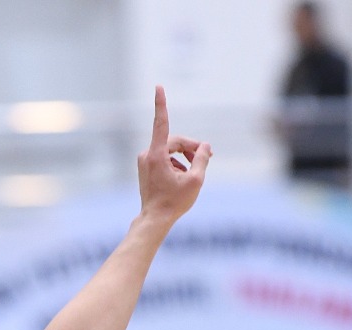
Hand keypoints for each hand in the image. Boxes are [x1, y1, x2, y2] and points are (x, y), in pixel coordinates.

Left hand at [136, 86, 210, 225]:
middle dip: (190, 147)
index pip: (161, 123)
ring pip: (169, 150)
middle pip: (173, 141)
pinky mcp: (145, 166)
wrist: (154, 220)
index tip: (158, 86)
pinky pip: (164, 158)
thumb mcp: (195, 180)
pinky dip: (175, 163)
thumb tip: (206, 146)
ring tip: (195, 170)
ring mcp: (144, 160)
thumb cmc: (174, 202)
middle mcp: (147, 154)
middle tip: (206, 157)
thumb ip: (202, 159)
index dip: (161, 104)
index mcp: (156, 154)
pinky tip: (182, 176)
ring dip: (184, 157)